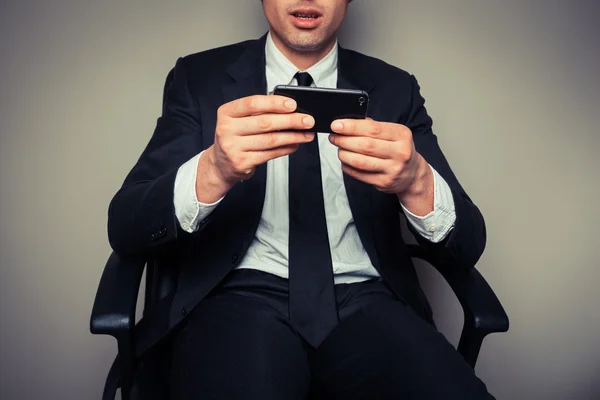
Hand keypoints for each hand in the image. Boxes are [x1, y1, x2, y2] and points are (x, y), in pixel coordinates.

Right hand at [197, 95, 314, 201]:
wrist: (220, 164)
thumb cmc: (235, 138)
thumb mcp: (238, 120)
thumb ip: (258, 113)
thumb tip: (290, 109)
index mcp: (226, 113)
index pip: (253, 103)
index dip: (274, 103)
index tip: (293, 104)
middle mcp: (227, 129)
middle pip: (265, 122)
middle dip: (291, 121)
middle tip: (308, 120)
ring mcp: (233, 147)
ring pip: (270, 140)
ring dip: (293, 136)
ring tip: (307, 134)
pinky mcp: (242, 162)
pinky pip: (269, 154)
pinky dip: (285, 149)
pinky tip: (295, 145)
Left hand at [329, 118, 433, 213]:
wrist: (412, 174)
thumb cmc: (398, 149)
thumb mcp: (393, 134)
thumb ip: (373, 127)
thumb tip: (348, 122)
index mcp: (401, 135)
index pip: (373, 129)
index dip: (352, 126)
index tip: (336, 125)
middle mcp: (400, 152)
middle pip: (365, 145)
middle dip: (344, 140)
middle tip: (334, 137)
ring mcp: (393, 169)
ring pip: (360, 161)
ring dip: (344, 154)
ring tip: (339, 149)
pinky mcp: (384, 182)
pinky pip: (360, 174)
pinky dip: (348, 167)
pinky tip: (345, 162)